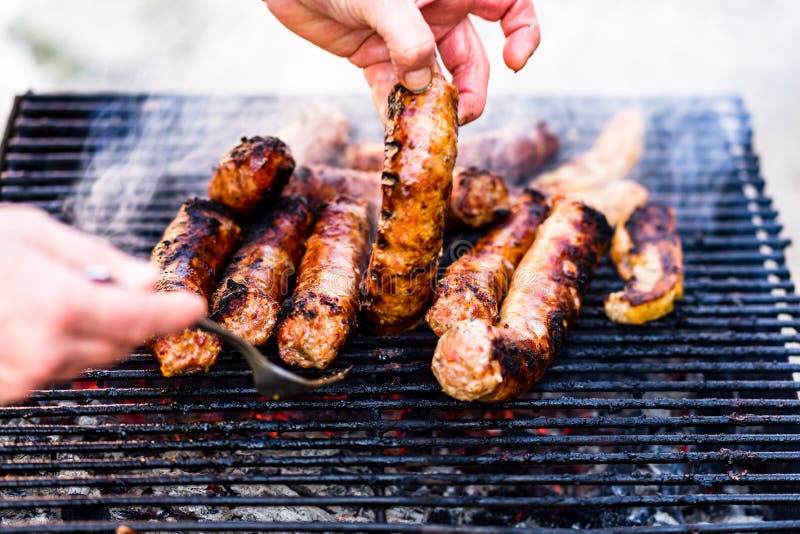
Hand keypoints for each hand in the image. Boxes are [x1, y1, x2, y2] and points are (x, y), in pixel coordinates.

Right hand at [0, 205, 205, 403]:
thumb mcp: (37, 233)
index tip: (192, 306)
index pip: (141, 320)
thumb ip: (101, 260)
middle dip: (130, 316)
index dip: (174, 313)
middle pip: (123, 343)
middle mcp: (45, 350)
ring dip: (94, 332)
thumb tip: (148, 280)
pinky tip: (33, 322)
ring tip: (52, 297)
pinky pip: (58, 371)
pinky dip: (61, 348)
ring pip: (93, 359)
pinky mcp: (6, 392)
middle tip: (111, 285)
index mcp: (59, 305)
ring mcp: (22, 378)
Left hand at [265, 0, 539, 123]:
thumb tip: (424, 85)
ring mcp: (407, 36)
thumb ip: (408, 38)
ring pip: (434, 79)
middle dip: (472, 88)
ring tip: (428, 129)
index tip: (514, 62)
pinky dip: (397, 109)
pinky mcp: (376, 56)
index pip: (508, 4)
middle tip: (462, 114)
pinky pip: (395, 89)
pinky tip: (396, 128)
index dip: (522, 31)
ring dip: (434, 106)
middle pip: (472, 56)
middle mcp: (436, 10)